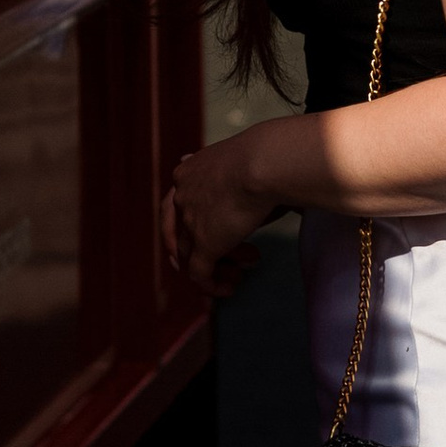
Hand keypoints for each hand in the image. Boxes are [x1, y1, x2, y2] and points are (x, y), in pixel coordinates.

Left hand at [161, 136, 279, 297]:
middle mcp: (182, 195)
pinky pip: (200, 274)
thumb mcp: (248, 166)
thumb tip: (262, 193)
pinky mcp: (204, 243)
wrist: (265, 162)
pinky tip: (230, 288)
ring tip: (241, 272)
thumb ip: (239, 180)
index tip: (197, 236)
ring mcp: (189, 221)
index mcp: (188, 172)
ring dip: (218, 266)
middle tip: (214, 264)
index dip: (185, 223)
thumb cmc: (268, 157)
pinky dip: (212, 286)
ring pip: (192, 254)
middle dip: (195, 250)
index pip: (177, 202)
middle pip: (181, 230)